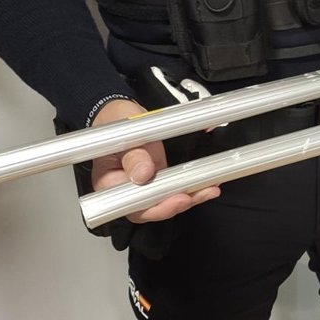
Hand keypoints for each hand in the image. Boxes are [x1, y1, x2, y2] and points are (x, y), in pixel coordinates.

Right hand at [90, 98, 220, 223]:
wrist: (120, 111)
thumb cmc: (114, 121)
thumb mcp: (122, 133)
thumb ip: (132, 155)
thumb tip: (142, 175)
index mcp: (109, 184)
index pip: (133, 207)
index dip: (157, 208)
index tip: (177, 199)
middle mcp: (126, 190)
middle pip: (153, 208)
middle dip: (178, 204)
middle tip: (199, 193)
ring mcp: (143, 185)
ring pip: (167, 200)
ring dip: (190, 197)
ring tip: (210, 189)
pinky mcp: (157, 178)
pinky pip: (173, 188)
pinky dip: (191, 187)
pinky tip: (207, 184)